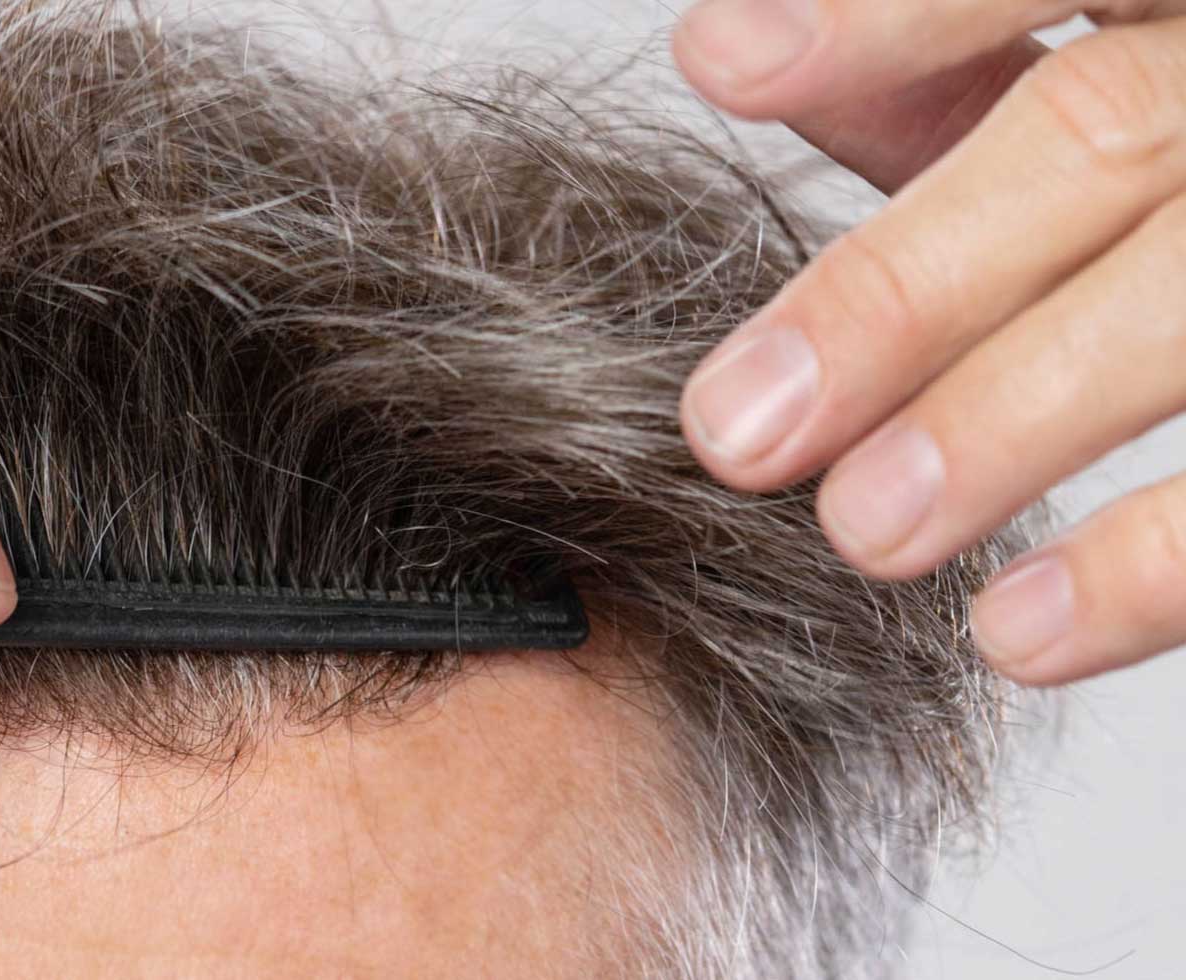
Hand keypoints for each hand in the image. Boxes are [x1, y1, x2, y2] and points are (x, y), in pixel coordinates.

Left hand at [671, 0, 1185, 684]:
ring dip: (1018, 419)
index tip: (726, 60)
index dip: (898, 11)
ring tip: (866, 531)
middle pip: (1106, 140)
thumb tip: (734, 46)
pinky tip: (1028, 626)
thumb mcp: (1112, 40)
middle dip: (904, 289)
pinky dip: (1165, 561)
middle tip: (741, 427)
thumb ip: (947, 55)